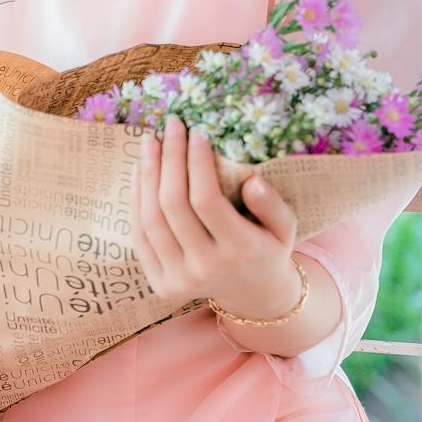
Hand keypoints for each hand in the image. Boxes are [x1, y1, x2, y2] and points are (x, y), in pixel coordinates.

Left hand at [130, 116, 300, 313]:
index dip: (197, 163)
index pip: (206, 200)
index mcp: (240, 252)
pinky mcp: (160, 283)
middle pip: (173, 205)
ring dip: (147, 174)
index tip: (197, 133)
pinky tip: (139, 170)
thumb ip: (272, 204)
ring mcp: (178, 279)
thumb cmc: (268, 249)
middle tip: (170, 127)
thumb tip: (250, 181)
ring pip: (151, 218)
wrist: (253, 295)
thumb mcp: (285, 227)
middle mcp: (205, 268)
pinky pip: (140, 235)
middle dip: (169, 158)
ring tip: (149, 142)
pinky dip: (136, 200)